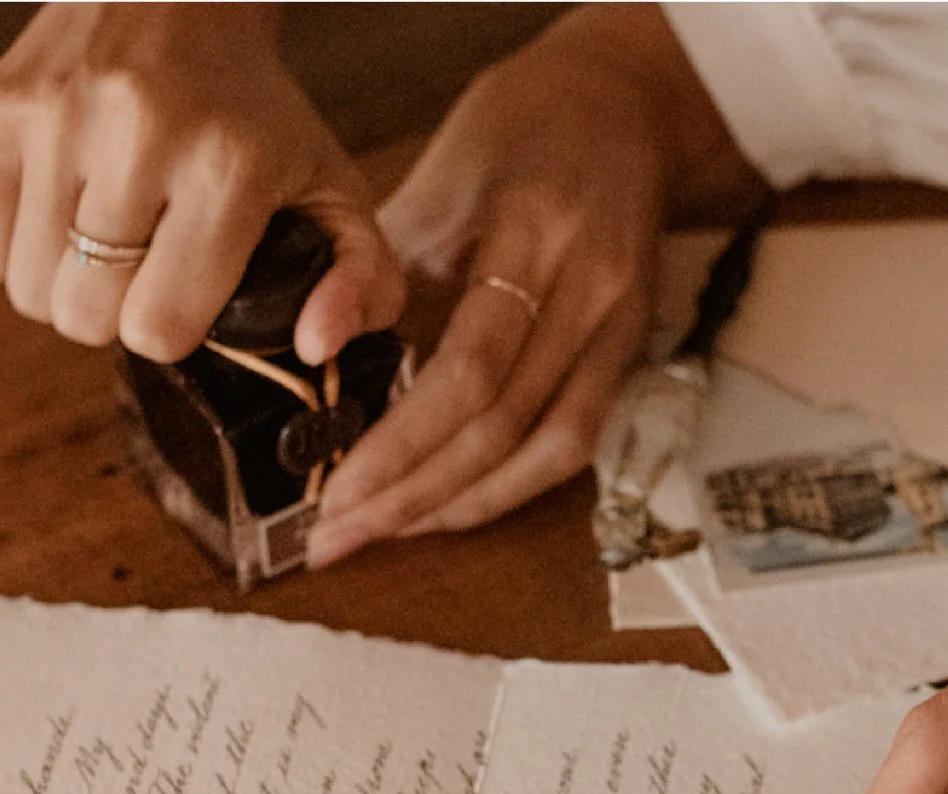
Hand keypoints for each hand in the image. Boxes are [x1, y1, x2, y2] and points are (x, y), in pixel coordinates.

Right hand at [0, 3, 402, 365]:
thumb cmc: (258, 113)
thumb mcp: (335, 191)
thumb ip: (366, 285)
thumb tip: (316, 348)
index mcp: (227, 167)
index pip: (158, 327)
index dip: (169, 332)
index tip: (186, 297)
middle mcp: (137, 132)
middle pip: (84, 315)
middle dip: (112, 315)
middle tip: (141, 273)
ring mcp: (58, 114)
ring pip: (28, 291)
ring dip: (62, 290)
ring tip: (102, 249)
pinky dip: (12, 256)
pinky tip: (56, 225)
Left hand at [304, 5, 757, 565]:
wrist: (624, 103)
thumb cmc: (524, 126)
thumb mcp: (441, 173)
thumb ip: (387, 267)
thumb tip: (320, 356)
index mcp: (534, 237)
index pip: (468, 373)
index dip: (399, 447)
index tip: (335, 491)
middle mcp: (588, 293)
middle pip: (499, 429)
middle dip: (411, 496)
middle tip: (339, 535)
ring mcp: (617, 331)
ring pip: (542, 453)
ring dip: (459, 507)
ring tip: (387, 532)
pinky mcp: (627, 354)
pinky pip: (572, 446)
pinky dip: (508, 487)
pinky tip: (451, 507)